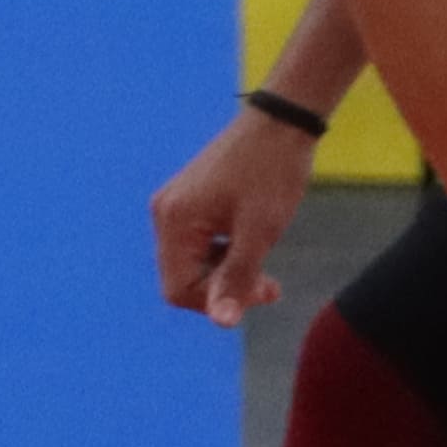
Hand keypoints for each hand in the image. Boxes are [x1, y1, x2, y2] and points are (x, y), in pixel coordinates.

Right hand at [150, 102, 318, 323]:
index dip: (215, 302)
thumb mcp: (259, 233)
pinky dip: (224, 256)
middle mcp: (166, 213)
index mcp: (175, 220)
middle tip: (269, 285)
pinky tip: (251, 246)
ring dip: (228, 275)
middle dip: (224, 289)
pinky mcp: (190, 202)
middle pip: (183, 279)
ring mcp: (176, 206)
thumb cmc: (272, 174)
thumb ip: (236, 279)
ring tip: (266, 270)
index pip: (178, 290)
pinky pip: (199, 247)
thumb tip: (222, 323)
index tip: (256, 290)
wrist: (281, 123)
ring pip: (193, 265)